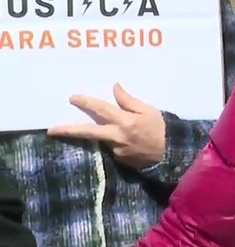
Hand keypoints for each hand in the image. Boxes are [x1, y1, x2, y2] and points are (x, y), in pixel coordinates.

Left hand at [47, 84, 165, 169]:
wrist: (170, 153)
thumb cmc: (160, 128)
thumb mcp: (148, 110)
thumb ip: (129, 100)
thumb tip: (115, 87)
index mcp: (125, 121)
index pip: (101, 109)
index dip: (86, 103)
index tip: (72, 98)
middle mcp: (116, 136)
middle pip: (87, 132)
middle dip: (68, 130)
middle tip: (51, 130)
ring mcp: (115, 150)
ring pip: (100, 139)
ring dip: (100, 134)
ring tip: (114, 132)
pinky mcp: (117, 160)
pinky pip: (111, 148)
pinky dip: (114, 143)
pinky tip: (127, 143)